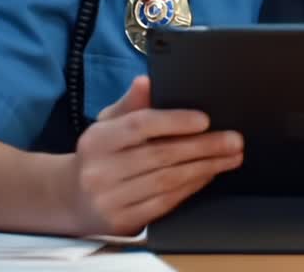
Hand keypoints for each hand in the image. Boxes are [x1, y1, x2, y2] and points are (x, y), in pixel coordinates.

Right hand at [69, 75, 242, 235]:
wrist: (70, 197)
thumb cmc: (99, 154)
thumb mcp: (107, 124)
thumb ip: (130, 104)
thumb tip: (146, 82)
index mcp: (97, 140)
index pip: (140, 125)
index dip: (175, 121)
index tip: (205, 119)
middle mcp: (101, 170)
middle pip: (161, 155)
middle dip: (204, 147)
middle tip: (233, 140)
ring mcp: (111, 199)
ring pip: (167, 181)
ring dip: (205, 168)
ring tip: (229, 157)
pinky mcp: (123, 221)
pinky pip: (165, 203)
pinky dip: (191, 187)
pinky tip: (208, 175)